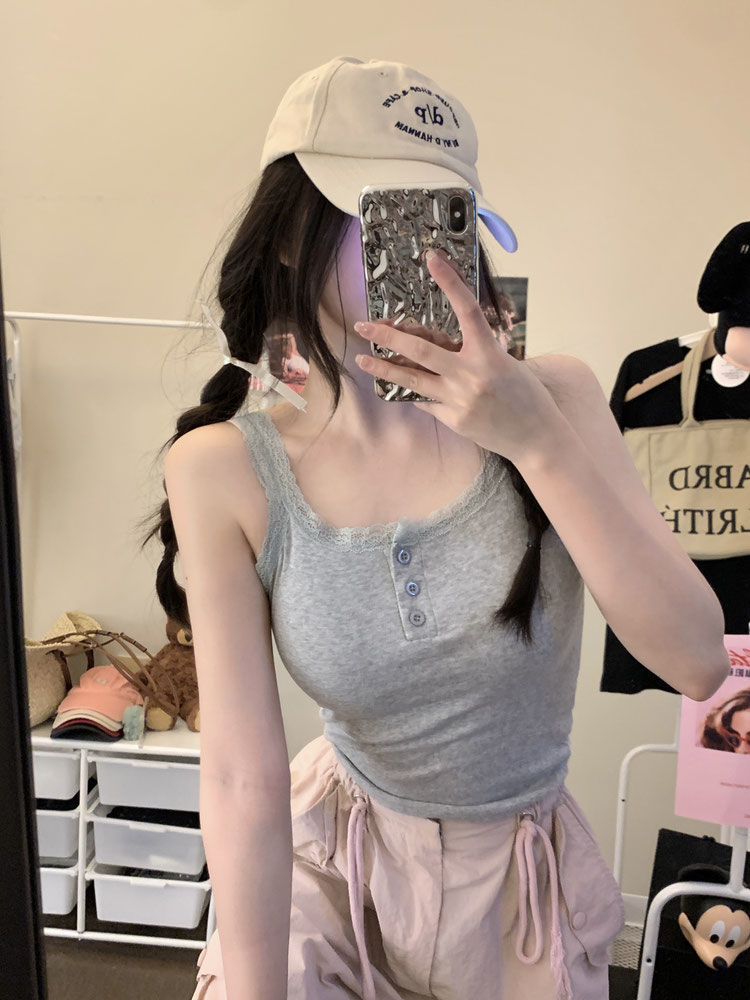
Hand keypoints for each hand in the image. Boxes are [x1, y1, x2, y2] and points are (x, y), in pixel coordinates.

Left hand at [353, 250, 565, 464]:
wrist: (537, 437)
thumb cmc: (526, 396)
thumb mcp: (506, 364)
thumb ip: (474, 352)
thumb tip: (439, 343)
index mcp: (490, 353)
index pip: (467, 309)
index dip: (450, 282)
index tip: (432, 259)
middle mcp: (471, 374)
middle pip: (420, 349)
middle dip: (388, 336)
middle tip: (364, 326)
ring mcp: (459, 399)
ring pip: (411, 379)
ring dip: (383, 368)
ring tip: (361, 359)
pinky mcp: (453, 419)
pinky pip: (423, 400)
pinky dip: (411, 390)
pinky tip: (396, 385)